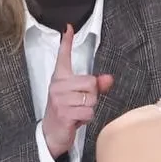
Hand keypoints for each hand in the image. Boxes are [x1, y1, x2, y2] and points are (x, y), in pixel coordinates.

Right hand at [41, 24, 114, 157]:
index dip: (66, 42)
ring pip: (91, 98)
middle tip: (80, 103)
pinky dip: (87, 118)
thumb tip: (109, 78)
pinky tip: (76, 120)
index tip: (68, 27)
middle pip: (91, 82)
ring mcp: (59, 99)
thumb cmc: (66, 112)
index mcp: (60, 78)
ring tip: (77, 112)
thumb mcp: (80, 97)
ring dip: (89, 109)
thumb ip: (96, 86)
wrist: (51, 133)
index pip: (63, 57)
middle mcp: (58, 86)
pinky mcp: (63, 112)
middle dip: (92, 96)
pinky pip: (88, 112)